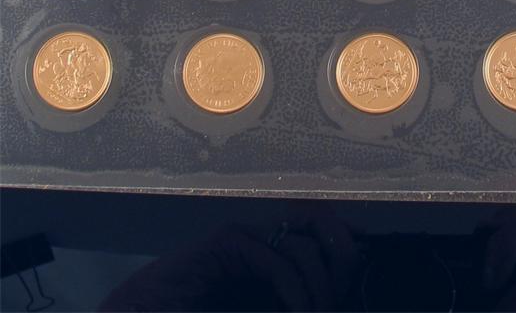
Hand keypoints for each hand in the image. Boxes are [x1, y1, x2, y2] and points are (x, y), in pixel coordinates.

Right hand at [99, 206, 360, 311]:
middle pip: (324, 224)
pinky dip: (293, 289)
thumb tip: (335, 298)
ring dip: (319, 286)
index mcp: (278, 247)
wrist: (147, 309)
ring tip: (315, 311)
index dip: (349, 251)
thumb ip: (294, 295)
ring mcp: (246, 235)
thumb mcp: (265, 303)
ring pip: (303, 245)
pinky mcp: (225, 244)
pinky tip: (298, 310)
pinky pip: (274, 260)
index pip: (327, 231)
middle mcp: (266, 233)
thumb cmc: (206, 307)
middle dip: (342, 260)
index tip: (354, 285)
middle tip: (338, 298)